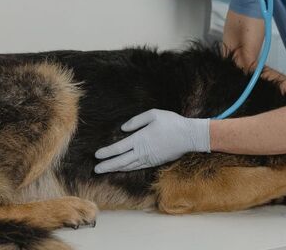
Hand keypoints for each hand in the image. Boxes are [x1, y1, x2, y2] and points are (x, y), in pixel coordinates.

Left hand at [94, 109, 209, 173]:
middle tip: (96, 169)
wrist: (189, 136)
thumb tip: (123, 129)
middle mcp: (142, 151)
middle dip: (107, 165)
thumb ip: (136, 121)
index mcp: (140, 139)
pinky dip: (128, 168)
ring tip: (106, 170)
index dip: (107, 152)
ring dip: (116, 168)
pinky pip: (138, 167)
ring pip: (129, 166)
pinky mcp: (155, 162)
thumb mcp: (153, 115)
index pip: (118, 148)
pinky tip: (123, 168)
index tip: (97, 155)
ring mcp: (149, 158)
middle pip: (121, 161)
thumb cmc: (172, 122)